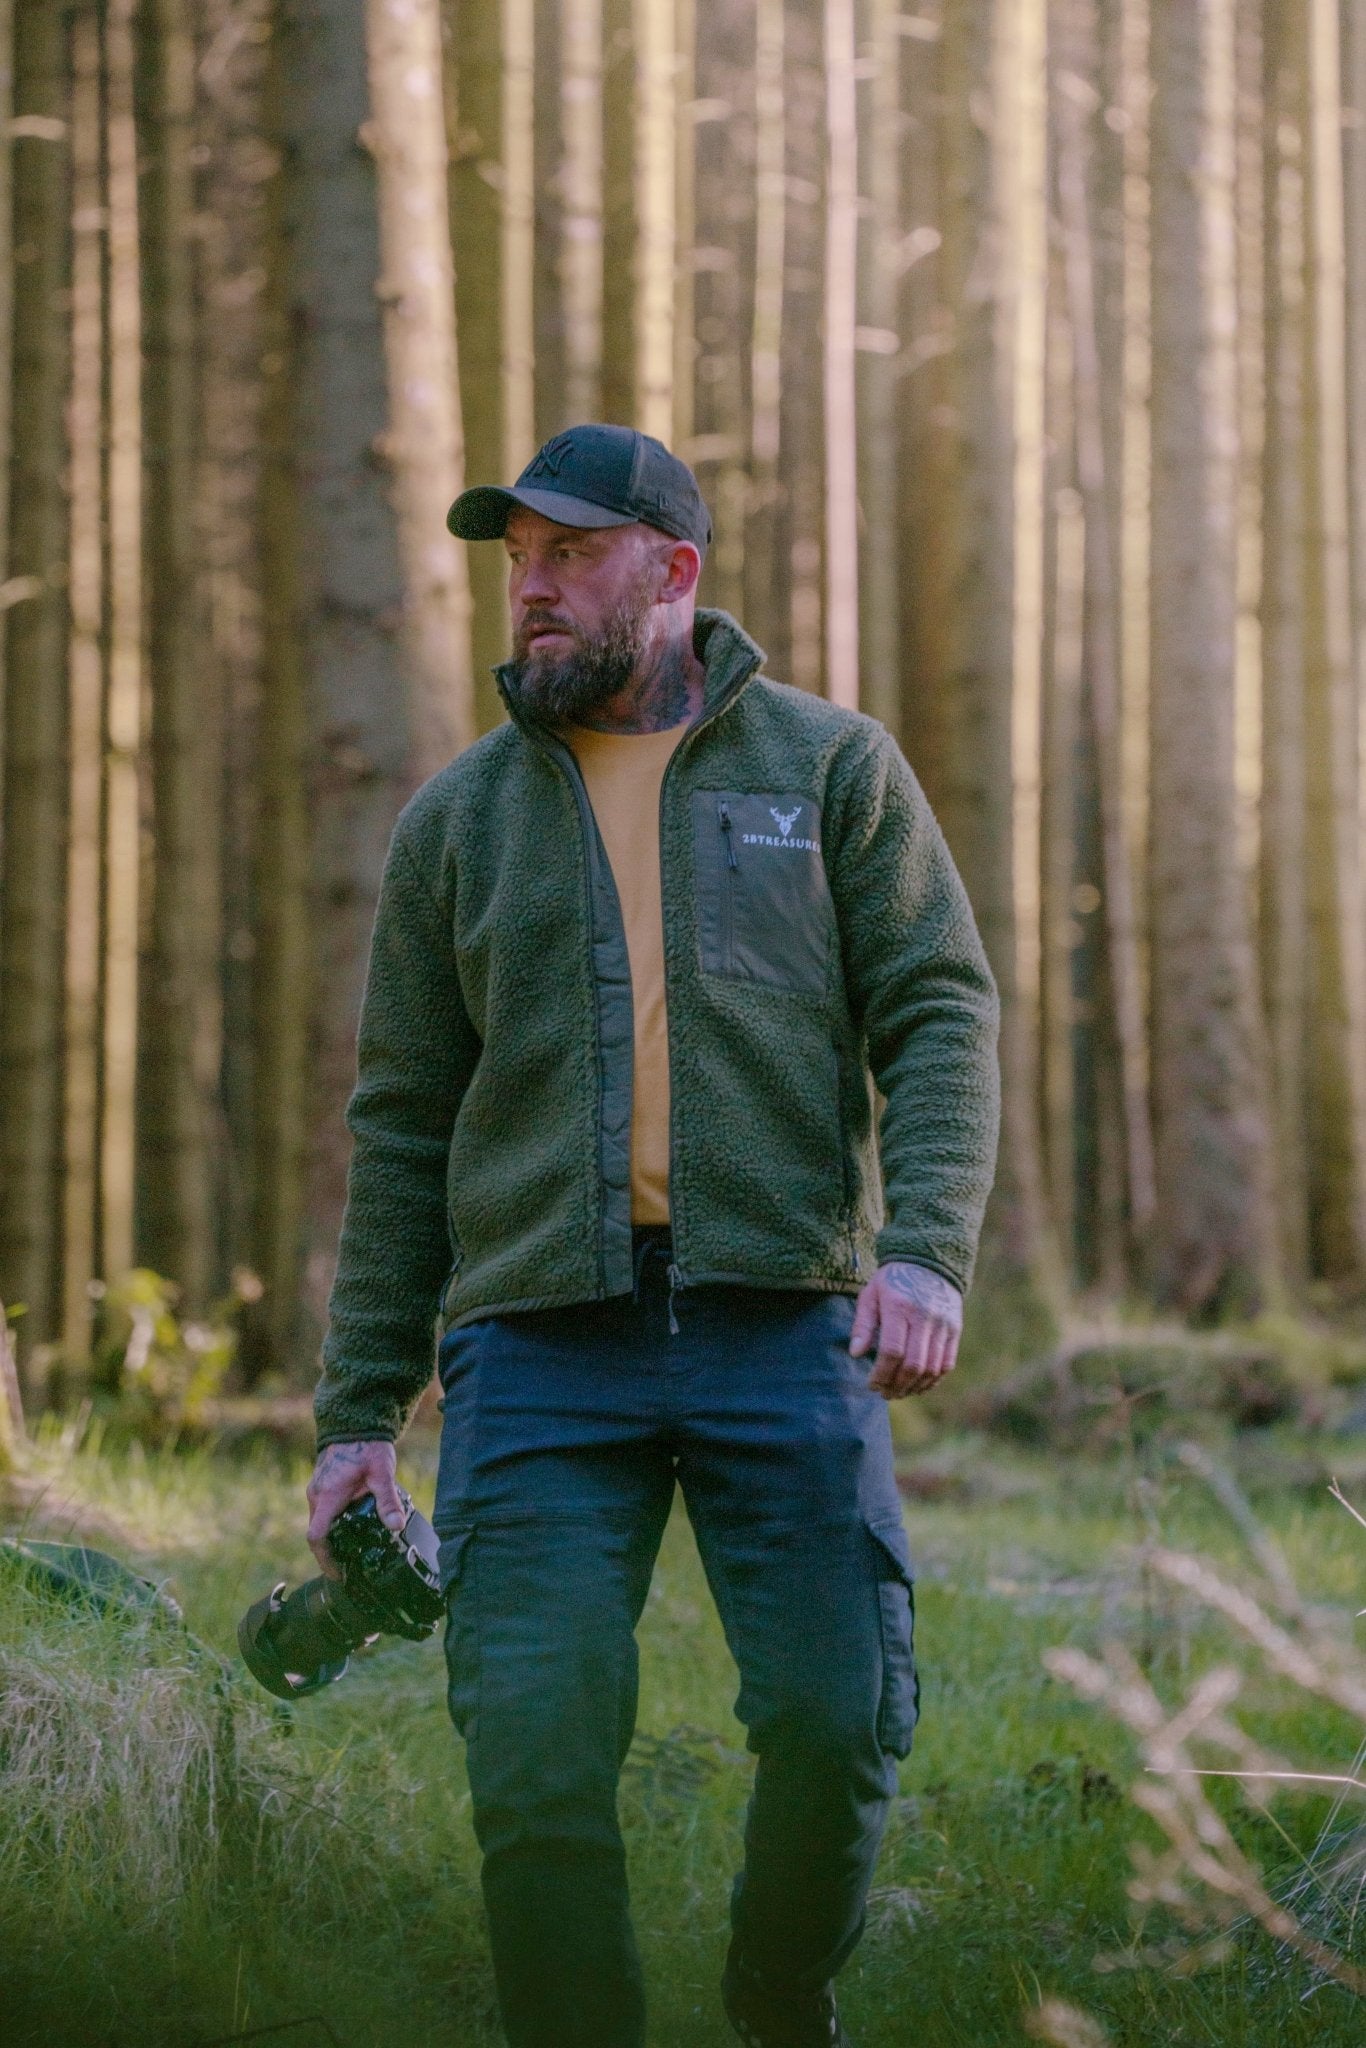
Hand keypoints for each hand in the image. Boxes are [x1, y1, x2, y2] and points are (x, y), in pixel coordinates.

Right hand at [306, 1439, 404, 1579]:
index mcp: (328, 1497)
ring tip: (353, 1551)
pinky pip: (322, 1512)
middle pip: (317, 1533)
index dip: (325, 1560)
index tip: (338, 1573)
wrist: (355, 1423)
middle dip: (330, 1553)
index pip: (317, 1537)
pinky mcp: (322, 1485)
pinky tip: (351, 1528)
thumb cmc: (366, 1446)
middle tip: (350, 1567)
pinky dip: (333, 1524)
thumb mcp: (382, 1474)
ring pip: (319, 1522)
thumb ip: (388, 1501)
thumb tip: (396, 1526)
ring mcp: (317, 1490)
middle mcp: (317, 1495)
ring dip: (332, 1538)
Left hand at [849, 1261, 963, 1399]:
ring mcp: (943, 1324)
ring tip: (899, 1392)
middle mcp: (924, 1317)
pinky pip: (947, 1364)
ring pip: (931, 1368)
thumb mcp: (871, 1294)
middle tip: (885, 1393)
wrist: (929, 1261)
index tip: (871, 1384)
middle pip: (913, 1363)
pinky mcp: (955, 1330)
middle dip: (897, 1385)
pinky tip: (918, 1386)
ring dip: (914, 1387)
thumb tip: (856, 1354)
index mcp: (899, 1307)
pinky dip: (933, 1380)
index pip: (892, 1350)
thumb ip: (863, 1324)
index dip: (881, 1373)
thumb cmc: (892, 1281)